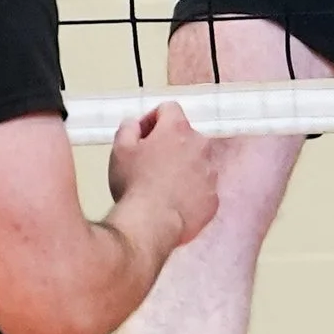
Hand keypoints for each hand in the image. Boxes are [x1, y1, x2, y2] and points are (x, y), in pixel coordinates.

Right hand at [109, 101, 218, 248]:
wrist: (151, 224)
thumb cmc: (134, 184)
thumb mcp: (120, 150)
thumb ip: (128, 128)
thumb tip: (135, 124)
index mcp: (178, 129)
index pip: (169, 109)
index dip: (153, 120)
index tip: (141, 137)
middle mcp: (200, 145)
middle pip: (186, 137)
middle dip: (170, 146)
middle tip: (150, 165)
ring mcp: (210, 173)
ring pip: (197, 163)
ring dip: (183, 169)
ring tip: (162, 188)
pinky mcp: (214, 199)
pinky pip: (203, 190)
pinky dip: (192, 193)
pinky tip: (174, 204)